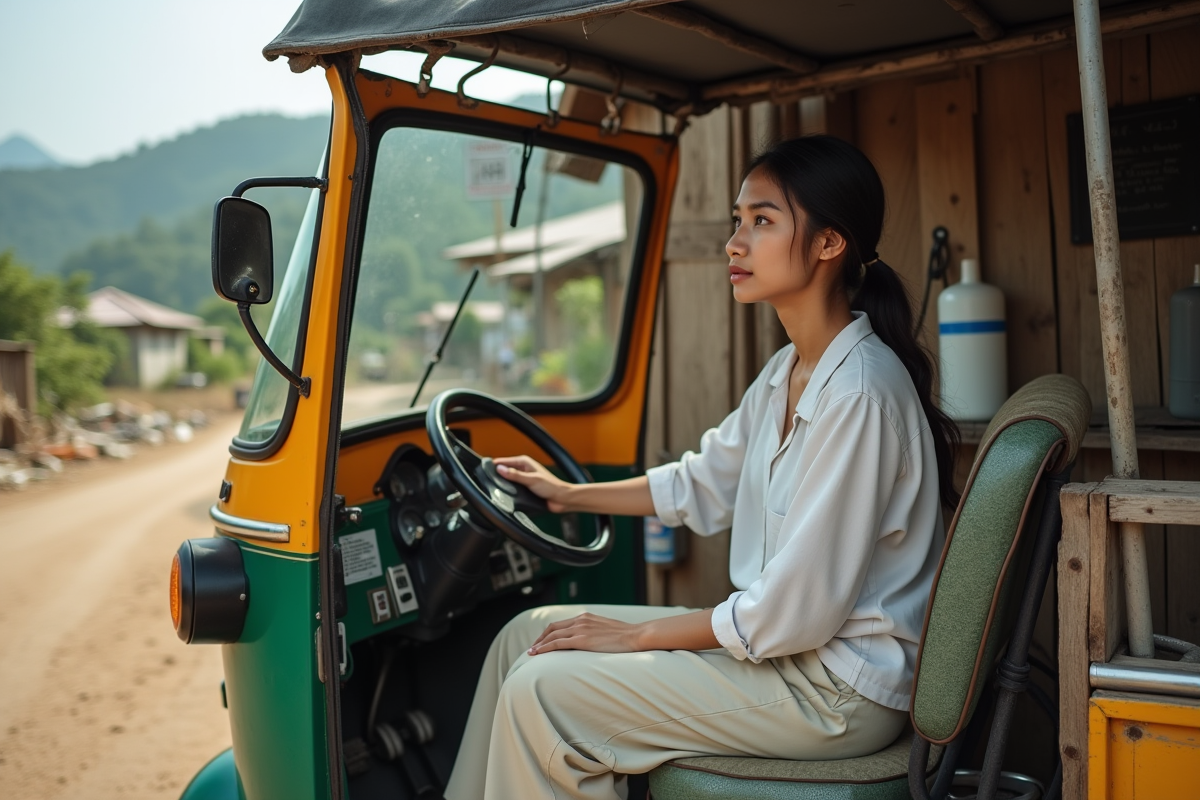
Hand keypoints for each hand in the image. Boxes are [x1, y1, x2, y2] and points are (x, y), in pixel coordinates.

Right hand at [494, 455, 573, 512]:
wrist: (561, 499)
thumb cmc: (551, 487)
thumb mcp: (531, 480)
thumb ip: (515, 475)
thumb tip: (500, 469)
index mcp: (524, 462)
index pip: (504, 461)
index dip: (494, 465)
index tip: (484, 470)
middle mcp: (523, 469)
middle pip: (504, 470)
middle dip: (497, 474)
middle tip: (488, 481)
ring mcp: (523, 478)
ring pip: (507, 479)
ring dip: (503, 482)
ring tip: (495, 487)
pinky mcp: (525, 487)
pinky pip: (512, 487)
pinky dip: (508, 489)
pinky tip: (505, 493)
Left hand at [527, 612, 643, 654]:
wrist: (636, 636)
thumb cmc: (627, 637)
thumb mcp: (608, 630)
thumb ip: (596, 633)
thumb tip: (593, 642)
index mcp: (586, 617)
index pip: (561, 623)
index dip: (549, 632)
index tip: (543, 640)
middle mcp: (581, 620)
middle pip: (553, 627)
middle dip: (540, 638)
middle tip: (534, 648)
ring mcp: (581, 629)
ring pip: (552, 635)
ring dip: (540, 644)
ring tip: (532, 653)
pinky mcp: (582, 640)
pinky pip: (558, 643)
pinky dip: (545, 648)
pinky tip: (538, 653)